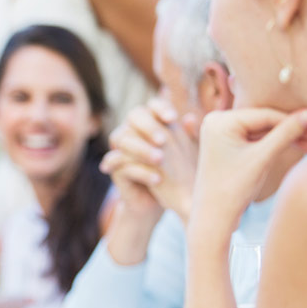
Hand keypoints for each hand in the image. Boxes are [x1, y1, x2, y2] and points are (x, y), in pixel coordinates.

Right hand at [102, 99, 197, 222]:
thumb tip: (190, 119)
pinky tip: (157, 179)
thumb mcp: (189, 155)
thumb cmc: (180, 172)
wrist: (165, 201)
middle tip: (163, 140)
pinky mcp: (116, 170)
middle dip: (148, 126)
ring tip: (160, 160)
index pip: (152, 106)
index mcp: (152, 123)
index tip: (172, 119)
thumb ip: (190, 137)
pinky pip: (120, 165)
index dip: (160, 108)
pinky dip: (139, 171)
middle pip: (133, 116)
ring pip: (123, 139)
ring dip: (141, 149)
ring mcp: (122, 149)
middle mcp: (134, 131)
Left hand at [191, 108, 306, 239]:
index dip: (293, 121)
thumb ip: (285, 134)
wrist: (213, 215)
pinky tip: (300, 147)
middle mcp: (217, 121)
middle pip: (263, 121)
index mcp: (219, 121)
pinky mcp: (227, 144)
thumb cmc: (233, 188)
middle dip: (291, 131)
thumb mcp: (262, 158)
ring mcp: (221, 133)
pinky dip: (273, 145)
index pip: (265, 115)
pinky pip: (255, 139)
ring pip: (262, 131)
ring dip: (286, 139)